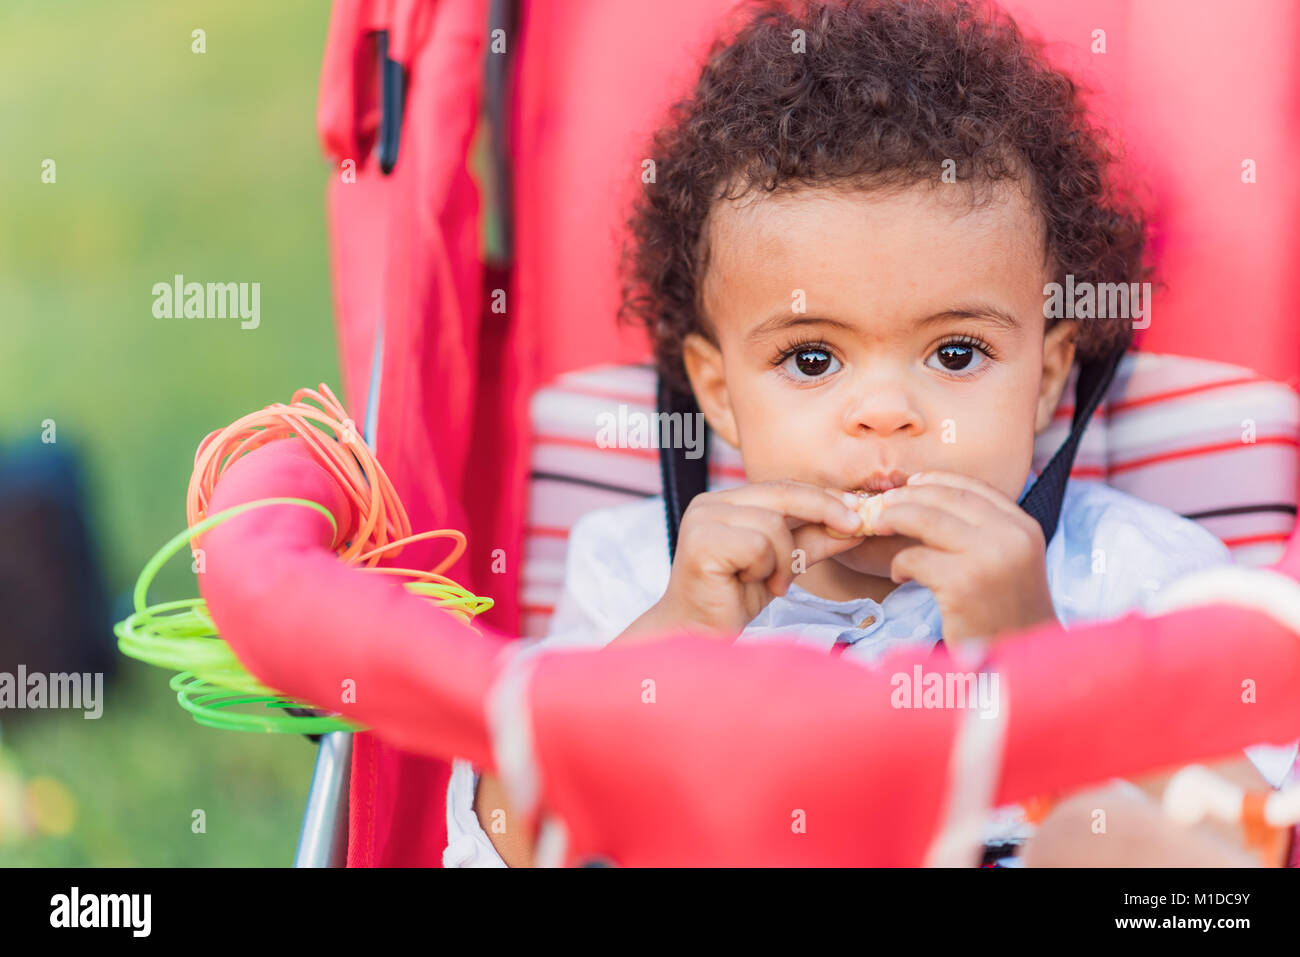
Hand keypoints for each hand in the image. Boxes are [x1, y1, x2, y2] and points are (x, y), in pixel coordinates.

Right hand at [615, 480, 865, 642]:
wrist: (698, 636)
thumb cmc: (735, 600)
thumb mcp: (783, 564)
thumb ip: (812, 541)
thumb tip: (856, 524)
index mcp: (726, 501)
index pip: (783, 486)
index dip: (823, 497)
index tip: (859, 511)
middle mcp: (710, 502)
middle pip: (783, 493)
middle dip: (823, 512)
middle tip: (852, 529)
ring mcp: (702, 519)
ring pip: (774, 524)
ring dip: (783, 559)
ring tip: (768, 582)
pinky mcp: (701, 542)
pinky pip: (758, 545)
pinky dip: (764, 568)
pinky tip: (747, 584)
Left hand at [870, 471, 1055, 644]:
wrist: (1018, 663)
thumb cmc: (1005, 616)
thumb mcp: (1008, 563)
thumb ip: (982, 533)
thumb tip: (929, 501)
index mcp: (1024, 528)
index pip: (974, 487)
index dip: (937, 480)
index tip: (912, 483)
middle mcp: (1011, 536)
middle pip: (946, 498)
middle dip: (907, 497)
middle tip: (882, 506)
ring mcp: (988, 558)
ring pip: (925, 519)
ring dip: (894, 520)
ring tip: (879, 529)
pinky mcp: (962, 583)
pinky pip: (914, 558)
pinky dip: (898, 565)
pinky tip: (900, 577)